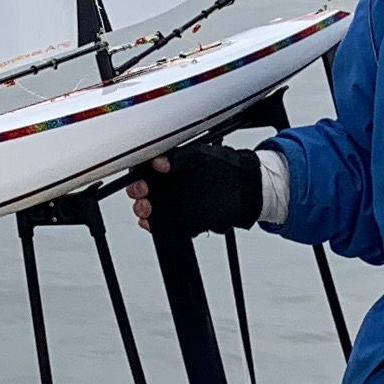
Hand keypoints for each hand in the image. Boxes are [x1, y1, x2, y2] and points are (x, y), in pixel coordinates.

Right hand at [127, 141, 262, 236]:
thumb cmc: (226, 168)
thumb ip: (178, 159)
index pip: (145, 171)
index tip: (139, 176)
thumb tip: (160, 162)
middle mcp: (170, 187)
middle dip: (137, 192)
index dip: (137, 174)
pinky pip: (164, 226)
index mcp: (170, 168)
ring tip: (147, 208)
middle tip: (142, 191)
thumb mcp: (199, 157)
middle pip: (142, 192)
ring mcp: (175, 205)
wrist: (246, 189)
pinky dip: (155, 226)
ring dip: (143, 210)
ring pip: (149, 210)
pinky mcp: (185, 222)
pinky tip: (153, 223)